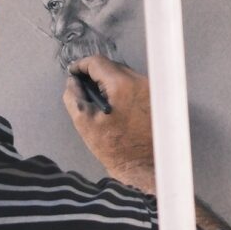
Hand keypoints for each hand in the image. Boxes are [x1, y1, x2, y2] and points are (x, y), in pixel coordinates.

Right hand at [63, 55, 154, 190]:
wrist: (144, 167)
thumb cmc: (116, 149)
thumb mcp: (85, 123)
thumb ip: (73, 96)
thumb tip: (72, 82)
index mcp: (123, 85)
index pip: (98, 62)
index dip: (81, 65)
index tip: (73, 72)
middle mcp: (142, 82)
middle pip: (112, 66)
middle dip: (95, 74)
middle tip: (83, 87)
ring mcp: (153, 89)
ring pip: (125, 75)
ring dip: (110, 81)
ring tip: (99, 98)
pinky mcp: (158, 98)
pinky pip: (135, 85)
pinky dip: (122, 89)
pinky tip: (115, 105)